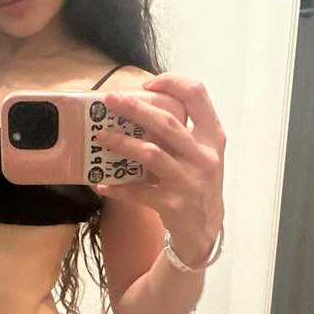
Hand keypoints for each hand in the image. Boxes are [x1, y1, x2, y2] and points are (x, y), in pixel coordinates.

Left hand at [95, 74, 226, 265]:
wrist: (205, 230)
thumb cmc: (197, 183)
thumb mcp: (200, 154)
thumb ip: (180, 133)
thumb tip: (139, 108)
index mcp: (212, 138)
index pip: (198, 95)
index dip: (172, 83)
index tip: (147, 84)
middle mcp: (204, 157)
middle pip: (166, 123)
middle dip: (134, 108)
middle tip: (109, 99)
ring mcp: (188, 182)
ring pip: (151, 154)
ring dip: (122, 143)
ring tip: (100, 136)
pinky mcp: (172, 204)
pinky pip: (138, 192)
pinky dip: (118, 187)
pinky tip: (101, 183)